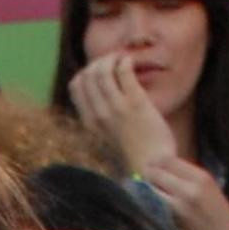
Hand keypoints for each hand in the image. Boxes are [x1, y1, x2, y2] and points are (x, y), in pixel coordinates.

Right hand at [66, 53, 177, 178]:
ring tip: (124, 60)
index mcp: (89, 123)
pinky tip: (131, 63)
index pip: (76, 85)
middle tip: (115, 61)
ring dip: (113, 58)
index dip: (87, 71)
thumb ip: (103, 120)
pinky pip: (123, 71)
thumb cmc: (135, 157)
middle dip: (100, 61)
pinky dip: (125, 61)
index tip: (102, 71)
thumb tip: (106, 99)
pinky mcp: (135, 104)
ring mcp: (116, 109)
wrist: (152, 171)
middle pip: (87, 74)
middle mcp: (98, 115)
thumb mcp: (109, 139)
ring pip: (102, 70)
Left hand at [138, 156, 228, 229]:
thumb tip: (160, 169)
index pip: (167, 160)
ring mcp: (177, 210)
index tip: (151, 166)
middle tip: (144, 180)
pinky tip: (150, 210)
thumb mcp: (210, 190)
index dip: (155, 162)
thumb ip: (187, 179)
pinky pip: (151, 210)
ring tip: (146, 195)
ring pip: (149, 192)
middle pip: (154, 174)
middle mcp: (188, 191)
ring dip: (144, 192)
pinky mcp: (170, 226)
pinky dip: (147, 207)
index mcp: (201, 178)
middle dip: (147, 176)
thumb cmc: (220, 218)